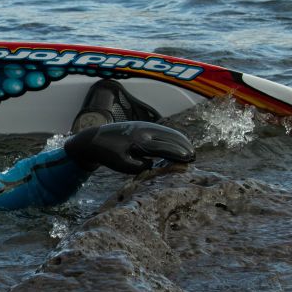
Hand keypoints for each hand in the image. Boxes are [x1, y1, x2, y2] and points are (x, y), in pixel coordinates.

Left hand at [64, 122, 194, 173]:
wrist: (96, 138)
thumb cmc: (109, 155)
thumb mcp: (121, 165)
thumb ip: (138, 166)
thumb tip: (153, 164)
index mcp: (138, 142)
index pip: (163, 148)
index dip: (177, 154)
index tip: (189, 159)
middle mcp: (143, 131)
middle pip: (169, 138)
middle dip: (183, 147)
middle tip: (194, 157)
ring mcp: (144, 126)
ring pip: (168, 132)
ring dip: (181, 141)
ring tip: (191, 151)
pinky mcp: (144, 125)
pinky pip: (163, 130)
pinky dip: (174, 136)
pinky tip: (180, 142)